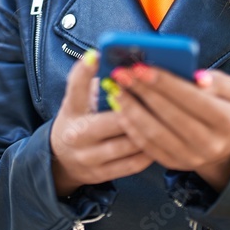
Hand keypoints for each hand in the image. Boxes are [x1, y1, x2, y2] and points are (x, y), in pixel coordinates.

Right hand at [50, 50, 152, 196]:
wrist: (62, 159)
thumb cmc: (79, 120)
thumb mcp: (78, 100)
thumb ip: (95, 83)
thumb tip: (120, 62)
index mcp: (71, 110)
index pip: (76, 87)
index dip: (85, 70)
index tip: (97, 54)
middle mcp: (76, 135)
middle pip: (115, 120)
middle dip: (139, 108)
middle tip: (160, 96)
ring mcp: (88, 158)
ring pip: (128, 143)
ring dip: (150, 130)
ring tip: (167, 119)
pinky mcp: (101, 174)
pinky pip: (133, 163)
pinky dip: (149, 151)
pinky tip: (161, 139)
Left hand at [108, 65, 229, 192]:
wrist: (222, 144)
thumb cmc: (221, 107)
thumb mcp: (229, 91)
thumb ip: (216, 80)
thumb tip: (196, 77)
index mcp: (227, 120)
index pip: (191, 98)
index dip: (164, 82)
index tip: (141, 67)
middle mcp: (211, 143)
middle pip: (170, 115)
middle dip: (143, 92)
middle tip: (122, 74)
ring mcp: (191, 157)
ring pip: (156, 133)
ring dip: (132, 110)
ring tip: (117, 90)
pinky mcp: (174, 163)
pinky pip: (148, 146)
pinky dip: (132, 127)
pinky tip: (121, 110)